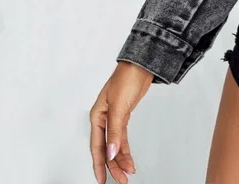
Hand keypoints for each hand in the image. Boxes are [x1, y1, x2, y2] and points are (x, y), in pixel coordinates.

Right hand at [89, 61, 153, 182]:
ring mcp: (114, 118)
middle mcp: (103, 119)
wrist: (141, 65)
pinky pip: (122, 138)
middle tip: (121, 180)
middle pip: (106, 149)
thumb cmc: (127, 78)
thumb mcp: (119, 107)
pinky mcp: (124, 116)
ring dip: (121, 159)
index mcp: (97, 116)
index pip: (96, 147)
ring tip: (128, 173)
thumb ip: (115, 131)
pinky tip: (129, 159)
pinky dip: (125, 149)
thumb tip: (111, 153)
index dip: (99, 165)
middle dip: (113, 167)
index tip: (101, 180)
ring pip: (114, 145)